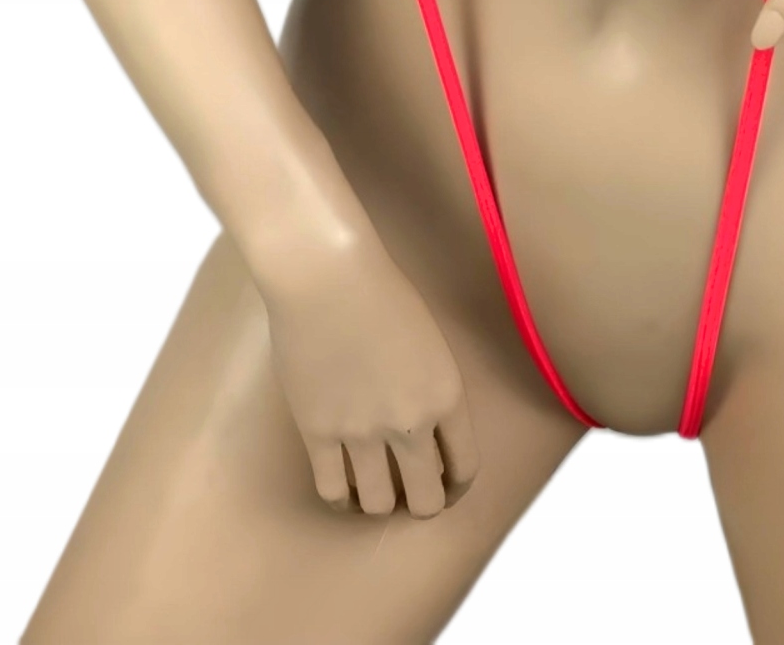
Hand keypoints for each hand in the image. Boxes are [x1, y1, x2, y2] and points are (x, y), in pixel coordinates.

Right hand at [257, 222, 480, 518]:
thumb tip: (422, 429)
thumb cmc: (382, 293)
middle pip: (425, 500)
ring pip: (378, 505)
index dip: (456, 487)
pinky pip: (333, 491)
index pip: (465, 467)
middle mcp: (410, 424)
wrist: (328, 277)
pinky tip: (344, 490)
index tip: (446, 487)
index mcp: (446, 397)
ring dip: (381, 504)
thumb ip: (432, 391)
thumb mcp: (431, 344)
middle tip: (411, 494)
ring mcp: (362, 434)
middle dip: (422, 504)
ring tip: (374, 491)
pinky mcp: (318, 435)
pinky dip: (342, 500)